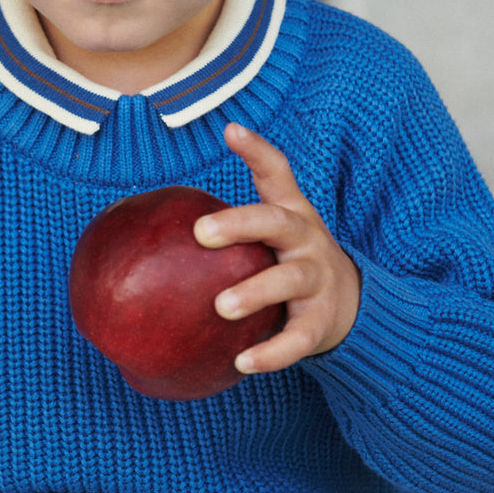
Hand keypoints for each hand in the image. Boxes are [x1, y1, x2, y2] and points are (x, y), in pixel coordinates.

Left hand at [194, 122, 359, 373]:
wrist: (352, 305)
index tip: (230, 129)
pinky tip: (242, 363)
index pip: (278, 173)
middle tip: (202, 233)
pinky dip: (272, 352)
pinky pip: (297, 339)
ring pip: (288, 280)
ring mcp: (317, 280)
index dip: (256, 150)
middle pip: (277, 222)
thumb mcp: (272, 234)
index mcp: (291, 214)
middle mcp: (307, 240)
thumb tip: (141, 228)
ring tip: (221, 306)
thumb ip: (227, 227)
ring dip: (254, 292)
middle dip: (241, 224)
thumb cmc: (290, 262)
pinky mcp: (321, 322)